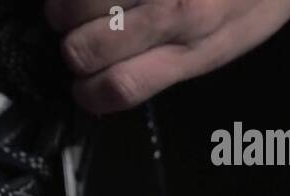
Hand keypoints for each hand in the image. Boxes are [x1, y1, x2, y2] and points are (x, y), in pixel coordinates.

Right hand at [45, 0, 289, 112]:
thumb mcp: (222, 46)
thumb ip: (166, 66)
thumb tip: (109, 84)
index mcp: (193, 46)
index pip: (118, 87)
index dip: (88, 94)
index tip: (86, 87)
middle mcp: (173, 8)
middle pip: (83, 49)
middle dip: (74, 48)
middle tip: (85, 37)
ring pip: (71, 6)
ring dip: (66, 10)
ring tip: (86, 6)